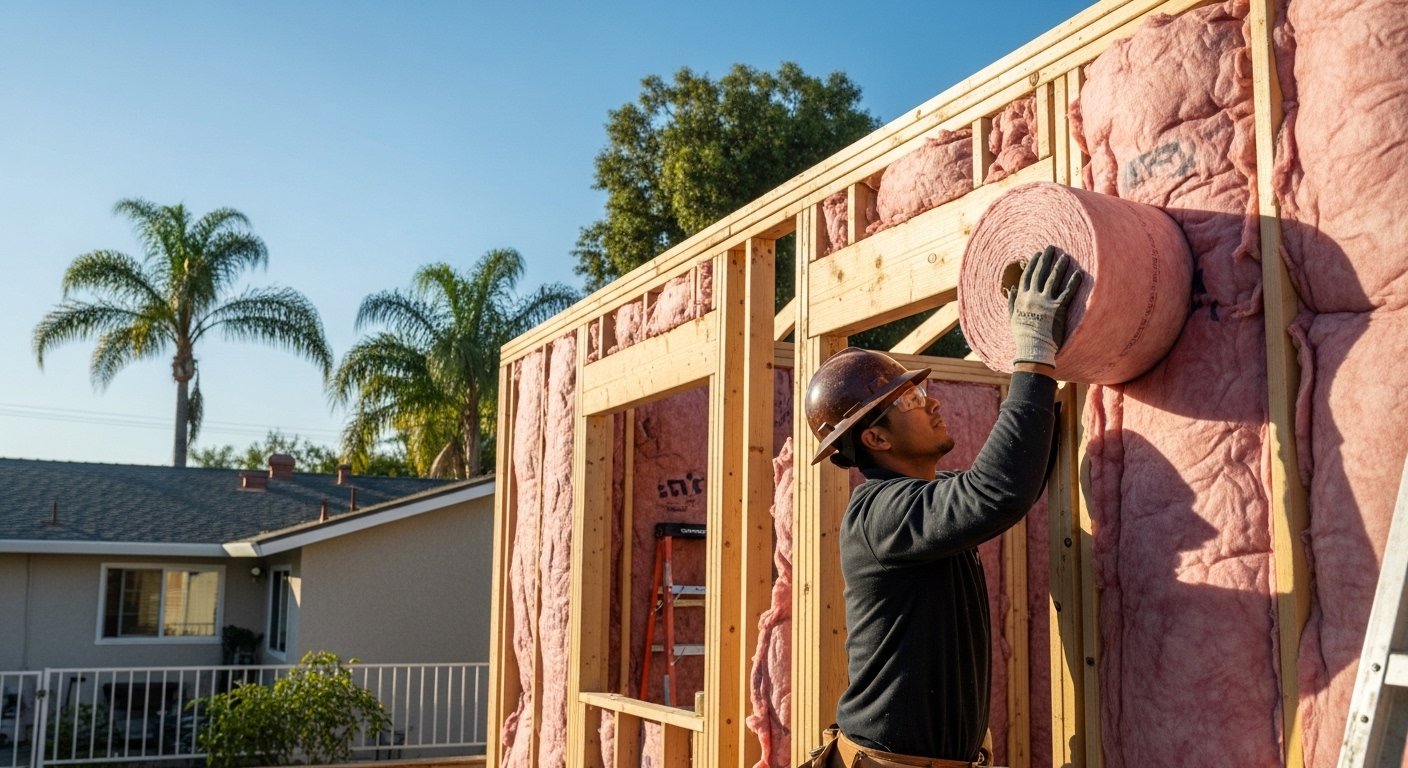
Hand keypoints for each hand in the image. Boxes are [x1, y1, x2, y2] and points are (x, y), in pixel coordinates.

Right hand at [1007, 245, 1082, 366]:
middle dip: (1046, 259)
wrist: (1033, 347)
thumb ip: (1011, 302)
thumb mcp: (1012, 318)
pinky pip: (1067, 292)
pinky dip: (1073, 282)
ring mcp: (1045, 302)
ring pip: (1053, 279)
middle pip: (1040, 273)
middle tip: (1051, 248)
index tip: (1037, 254)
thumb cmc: (1022, 335)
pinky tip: (1079, 273)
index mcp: (1021, 298)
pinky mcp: (1058, 308)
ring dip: (1059, 266)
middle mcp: (1033, 297)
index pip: (1027, 276)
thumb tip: (1011, 289)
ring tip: (1065, 257)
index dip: (1032, 264)